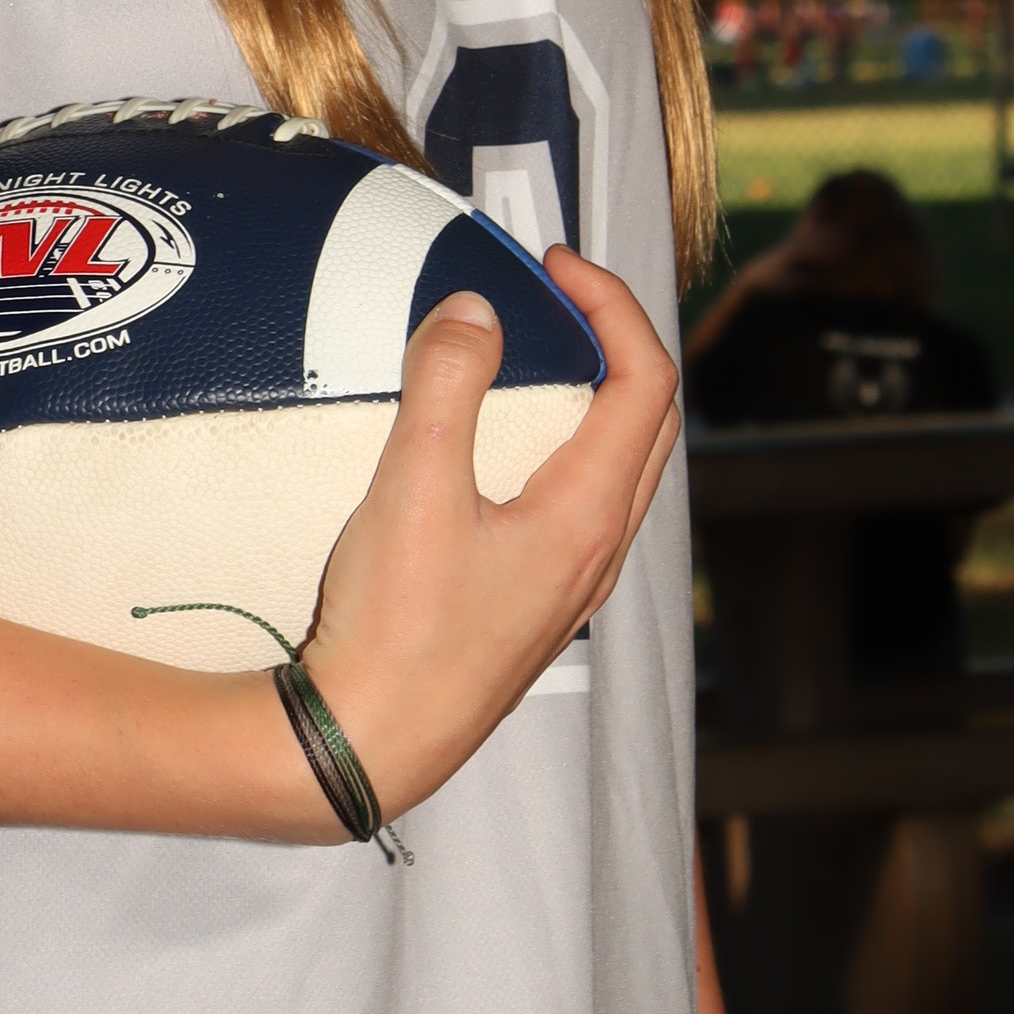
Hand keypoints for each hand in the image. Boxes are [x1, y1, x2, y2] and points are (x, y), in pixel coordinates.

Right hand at [304, 248, 680, 820]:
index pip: (646, 382)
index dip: (610, 307)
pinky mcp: (536, 606)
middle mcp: (596, 551)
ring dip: (592, 398)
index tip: (554, 270)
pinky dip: (563, 450)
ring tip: (530, 357)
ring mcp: (571, 585)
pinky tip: (501, 451)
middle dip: (612, 342)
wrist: (366, 742)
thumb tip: (475, 313)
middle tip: (553, 298)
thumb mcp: (411, 489)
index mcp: (586, 515)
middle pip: (648, 421)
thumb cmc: (395, 633)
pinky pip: (580, 507)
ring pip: (618, 468)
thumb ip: (445, 385)